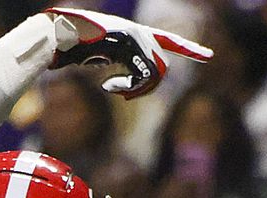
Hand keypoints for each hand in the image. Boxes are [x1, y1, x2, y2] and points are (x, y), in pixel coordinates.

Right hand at [46, 7, 211, 98]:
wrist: (56, 37)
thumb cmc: (70, 48)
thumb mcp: (99, 59)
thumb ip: (118, 66)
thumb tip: (128, 87)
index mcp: (134, 35)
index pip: (169, 40)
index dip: (188, 48)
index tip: (209, 56)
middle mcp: (139, 33)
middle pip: (162, 69)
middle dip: (145, 88)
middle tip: (122, 94)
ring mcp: (136, 36)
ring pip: (156, 72)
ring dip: (135, 89)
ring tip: (113, 89)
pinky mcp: (130, 42)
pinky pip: (144, 72)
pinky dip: (128, 86)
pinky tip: (107, 86)